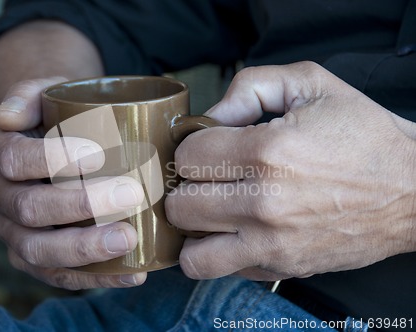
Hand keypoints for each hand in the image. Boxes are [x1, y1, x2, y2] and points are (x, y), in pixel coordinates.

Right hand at [0, 78, 146, 288]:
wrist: (57, 142)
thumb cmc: (58, 116)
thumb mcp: (44, 92)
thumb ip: (26, 94)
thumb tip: (7, 116)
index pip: (14, 158)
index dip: (52, 159)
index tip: (97, 154)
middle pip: (29, 207)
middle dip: (81, 204)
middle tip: (131, 194)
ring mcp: (12, 230)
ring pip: (38, 249)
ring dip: (85, 248)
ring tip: (130, 239)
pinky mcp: (34, 255)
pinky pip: (58, 275)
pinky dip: (96, 276)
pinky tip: (133, 272)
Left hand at [165, 61, 415, 280]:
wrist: (413, 191)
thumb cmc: (363, 135)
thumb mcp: (312, 84)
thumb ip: (251, 86)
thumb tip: (210, 116)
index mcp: (268, 153)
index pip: (188, 157)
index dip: (193, 146)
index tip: (209, 146)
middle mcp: (264, 204)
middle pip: (181, 205)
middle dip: (187, 187)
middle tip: (207, 177)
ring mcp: (272, 244)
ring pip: (192, 254)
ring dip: (193, 231)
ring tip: (208, 211)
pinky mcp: (282, 267)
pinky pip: (224, 270)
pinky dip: (218, 252)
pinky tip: (234, 230)